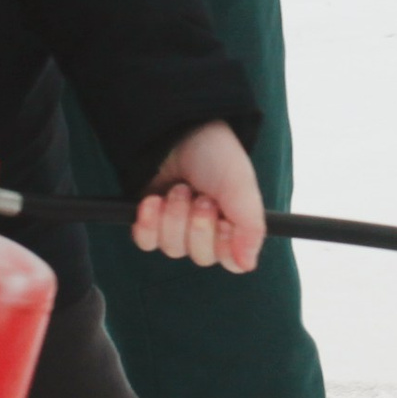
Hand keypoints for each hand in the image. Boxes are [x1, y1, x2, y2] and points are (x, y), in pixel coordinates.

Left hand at [132, 121, 265, 272]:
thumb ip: (250, 227)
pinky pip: (146, 241)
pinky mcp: (150, 222)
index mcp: (234, 225)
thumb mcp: (240, 187)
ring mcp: (176, 228)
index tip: (222, 222)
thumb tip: (248, 266)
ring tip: (179, 188)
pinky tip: (154, 201)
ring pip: (173, 248)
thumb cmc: (215, 156)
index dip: (224, 244)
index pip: (231, 261)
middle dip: (198, 224)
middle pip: (200, 256)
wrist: (178, 131)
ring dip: (174, 216)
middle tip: (200, 197)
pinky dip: (149, 223)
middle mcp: (206, 231)